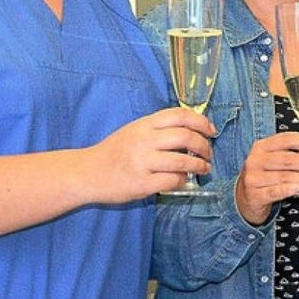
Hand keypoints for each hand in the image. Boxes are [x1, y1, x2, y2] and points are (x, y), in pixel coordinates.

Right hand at [86, 107, 215, 200]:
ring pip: (182, 161)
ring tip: (203, 168)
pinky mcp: (141, 183)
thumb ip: (159, 129)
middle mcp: (144, 141)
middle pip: (185, 137)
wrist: (87, 173)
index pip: (179, 115)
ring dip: (199, 165)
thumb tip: (192, 130)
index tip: (211, 130)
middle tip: (209, 153)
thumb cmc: (115, 152)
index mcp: (144, 125)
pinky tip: (183, 180)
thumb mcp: (135, 131)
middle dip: (204, 146)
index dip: (201, 121)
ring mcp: (142, 162)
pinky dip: (183, 180)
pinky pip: (172, 181)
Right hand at [235, 132, 298, 224]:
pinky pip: (274, 191)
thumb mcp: (274, 160)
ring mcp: (253, 177)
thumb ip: (293, 155)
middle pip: (288, 159)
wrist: (245, 197)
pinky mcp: (254, 194)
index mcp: (262, 146)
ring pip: (284, 176)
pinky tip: (298, 188)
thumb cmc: (264, 175)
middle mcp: (256, 160)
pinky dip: (288, 190)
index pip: (286, 139)